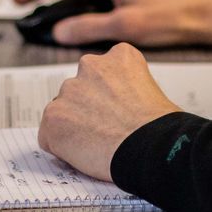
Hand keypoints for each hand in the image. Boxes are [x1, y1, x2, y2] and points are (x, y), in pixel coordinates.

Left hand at [36, 45, 181, 181]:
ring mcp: (69, 91)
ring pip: (63, 111)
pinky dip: (62, 147)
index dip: (109, 95)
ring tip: (98, 144)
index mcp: (119, 56)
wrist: (152, 148)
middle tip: (105, 129)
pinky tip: (85, 154)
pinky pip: (49, 136)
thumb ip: (130, 89)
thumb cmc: (162, 128)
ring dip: (74, 125)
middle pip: (80, 88)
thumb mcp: (153, 91)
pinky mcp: (54, 118)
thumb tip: (124, 108)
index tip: (116, 110)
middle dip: (88, 108)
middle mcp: (90, 66)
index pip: (103, 72)